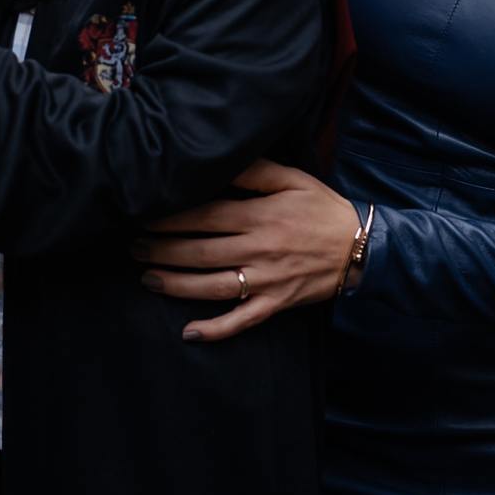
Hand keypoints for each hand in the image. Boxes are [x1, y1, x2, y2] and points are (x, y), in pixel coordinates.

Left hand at [131, 158, 360, 342]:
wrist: (360, 246)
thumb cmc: (322, 208)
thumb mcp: (292, 179)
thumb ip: (255, 170)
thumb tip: (220, 162)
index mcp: (260, 216)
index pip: (205, 217)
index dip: (171, 219)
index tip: (146, 217)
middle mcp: (258, 250)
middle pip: (200, 252)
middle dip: (162, 251)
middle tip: (135, 248)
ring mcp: (266, 281)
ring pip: (212, 287)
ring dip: (175, 285)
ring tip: (148, 279)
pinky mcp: (276, 304)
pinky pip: (242, 320)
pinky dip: (215, 330)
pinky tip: (188, 333)